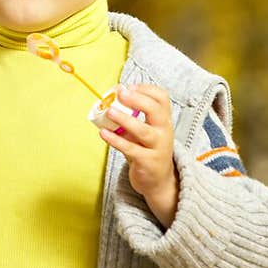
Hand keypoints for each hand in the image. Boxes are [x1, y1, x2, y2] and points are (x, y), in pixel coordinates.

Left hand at [98, 83, 178, 228]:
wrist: (158, 180)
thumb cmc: (147, 150)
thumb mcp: (145, 131)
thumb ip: (132, 117)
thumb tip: (110, 101)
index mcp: (164, 119)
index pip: (162, 98)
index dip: (146, 89)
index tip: (129, 86)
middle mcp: (164, 131)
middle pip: (156, 110)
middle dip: (138, 99)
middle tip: (120, 93)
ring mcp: (158, 147)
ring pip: (143, 131)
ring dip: (125, 120)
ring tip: (110, 112)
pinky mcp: (147, 162)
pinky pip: (130, 149)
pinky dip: (116, 140)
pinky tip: (103, 133)